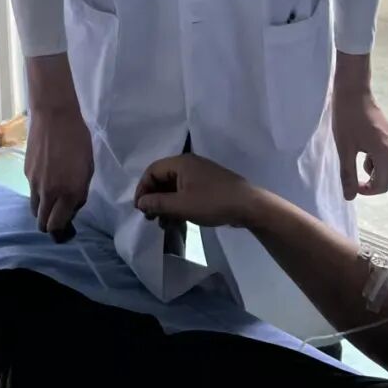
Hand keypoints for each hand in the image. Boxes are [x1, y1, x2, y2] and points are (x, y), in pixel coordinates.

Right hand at [25, 102, 93, 236]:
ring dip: (42, 209)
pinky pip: (31, 190)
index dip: (61, 230)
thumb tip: (70, 208)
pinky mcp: (26, 172)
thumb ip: (80, 193)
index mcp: (69, 193)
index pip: (57, 225)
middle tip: (58, 216)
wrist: (54, 116)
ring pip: (34, 208)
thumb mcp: (88, 168)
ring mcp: (34, 183)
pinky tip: (47, 176)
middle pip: (41, 223)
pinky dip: (38, 191)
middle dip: (49, 224)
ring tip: (51, 198)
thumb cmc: (78, 140)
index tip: (67, 228)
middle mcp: (49, 192)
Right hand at [134, 153, 256, 228]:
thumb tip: (141, 202)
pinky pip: (186, 192)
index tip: (139, 208)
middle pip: (162, 178)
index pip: (152, 171)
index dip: (143, 189)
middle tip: (149, 217)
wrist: (248, 206)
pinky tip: (176, 220)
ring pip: (174, 187)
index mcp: (181, 163)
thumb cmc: (212, 202)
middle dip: (153, 198)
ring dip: (165, 204)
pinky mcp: (208, 185)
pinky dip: (178, 204)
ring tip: (162, 223)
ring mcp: (200, 175)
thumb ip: (158, 203)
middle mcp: (189, 164)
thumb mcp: (181, 205)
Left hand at [333, 87, 387, 199]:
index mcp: (386, 153)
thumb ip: (348, 174)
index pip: (382, 185)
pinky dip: (379, 163)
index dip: (367, 191)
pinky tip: (364, 152)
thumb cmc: (346, 118)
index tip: (353, 186)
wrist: (353, 91)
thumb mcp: (344, 148)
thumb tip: (350, 197)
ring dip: (376, 173)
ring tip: (358, 159)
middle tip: (354, 177)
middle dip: (373, 184)